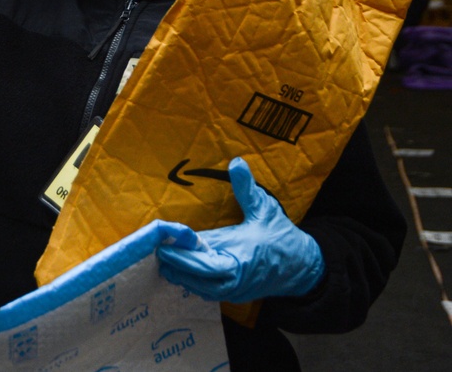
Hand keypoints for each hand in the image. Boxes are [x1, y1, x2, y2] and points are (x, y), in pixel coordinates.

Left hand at [156, 157, 324, 302]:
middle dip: (175, 265)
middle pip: (196, 278)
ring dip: (180, 275)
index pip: (203, 262)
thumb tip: (236, 161)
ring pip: (198, 288)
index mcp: (240, 259)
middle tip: (156, 252)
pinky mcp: (234, 296)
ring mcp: (234, 291)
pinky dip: (192, 283)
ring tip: (162, 261)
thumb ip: (247, 188)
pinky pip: (207, 292)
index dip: (181, 256)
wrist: (303, 267)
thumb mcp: (265, 209)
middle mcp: (234, 279)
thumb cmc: (281, 237)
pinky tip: (179, 270)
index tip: (163, 245)